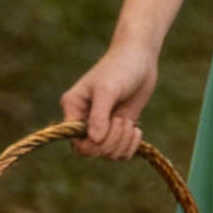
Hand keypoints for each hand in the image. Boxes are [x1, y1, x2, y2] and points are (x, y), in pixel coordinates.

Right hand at [60, 40, 157, 159]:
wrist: (139, 58)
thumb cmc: (120, 68)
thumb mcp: (107, 90)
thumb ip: (99, 116)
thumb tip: (94, 141)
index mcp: (74, 109)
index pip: (77, 142)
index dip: (93, 145)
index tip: (108, 129)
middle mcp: (85, 120)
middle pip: (93, 151)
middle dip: (112, 141)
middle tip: (122, 121)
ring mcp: (103, 125)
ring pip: (109, 153)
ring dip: (123, 142)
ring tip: (128, 123)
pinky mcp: (119, 127)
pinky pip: (122, 151)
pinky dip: (131, 145)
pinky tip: (136, 129)